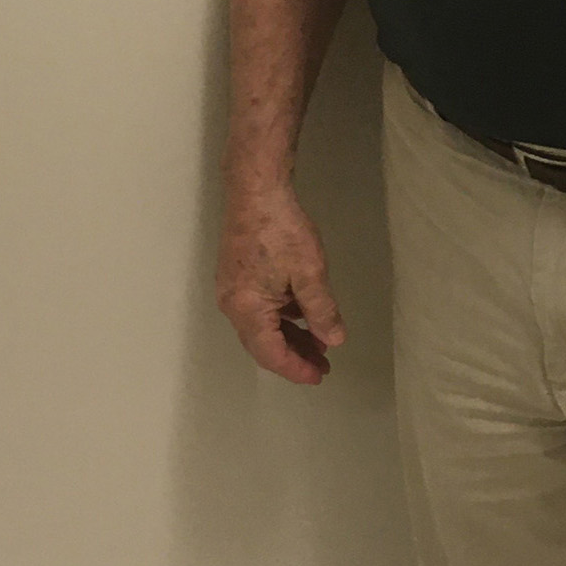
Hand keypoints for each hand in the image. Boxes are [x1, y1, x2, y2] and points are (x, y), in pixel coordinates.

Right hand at [217, 185, 345, 385]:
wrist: (256, 189)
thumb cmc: (281, 229)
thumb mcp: (310, 273)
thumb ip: (322, 310)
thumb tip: (334, 340)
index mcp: (247, 309)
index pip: (271, 354)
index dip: (296, 369)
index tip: (319, 377)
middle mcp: (232, 305)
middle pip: (263, 344)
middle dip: (294, 356)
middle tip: (323, 365)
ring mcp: (231, 289)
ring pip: (261, 326)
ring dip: (289, 336)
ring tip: (319, 342)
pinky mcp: (236, 275)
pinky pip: (258, 309)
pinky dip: (281, 317)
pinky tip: (303, 315)